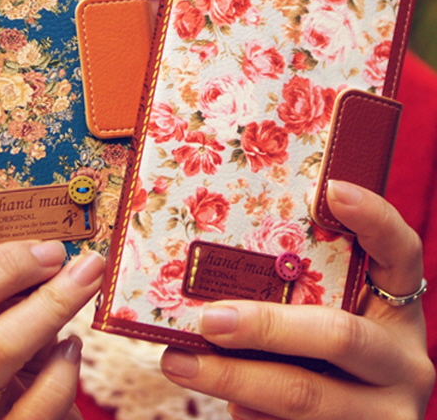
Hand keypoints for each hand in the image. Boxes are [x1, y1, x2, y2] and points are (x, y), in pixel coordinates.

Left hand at [160, 180, 434, 419]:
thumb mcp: (326, 311)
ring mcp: (389, 411)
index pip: (400, 250)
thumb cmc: (322, 348)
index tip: (332, 188)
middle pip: (339, 334)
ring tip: (180, 362)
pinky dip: (250, 412)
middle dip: (266, 327)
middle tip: (209, 318)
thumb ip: (292, 286)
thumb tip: (212, 266)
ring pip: (307, 394)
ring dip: (235, 378)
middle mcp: (404, 359)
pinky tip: (222, 398)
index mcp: (397, 306)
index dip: (373, 218)